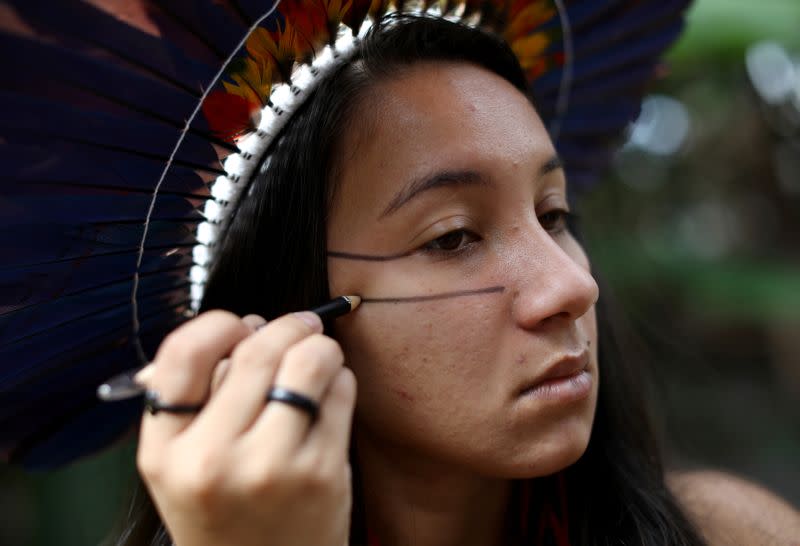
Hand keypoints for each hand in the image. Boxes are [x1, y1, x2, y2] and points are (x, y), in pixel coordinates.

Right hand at [136, 310, 355, 545]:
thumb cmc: (226, 512)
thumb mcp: (183, 465)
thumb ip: (201, 398)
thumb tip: (249, 324)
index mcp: (166, 451)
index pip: (183, 354)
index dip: (218, 325)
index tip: (240, 325)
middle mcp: (212, 459)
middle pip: (255, 351)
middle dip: (286, 326)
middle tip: (301, 324)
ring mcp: (271, 467)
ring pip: (308, 361)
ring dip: (320, 346)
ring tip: (319, 355)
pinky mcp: (322, 473)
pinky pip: (340, 391)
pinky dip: (340, 379)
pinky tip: (331, 392)